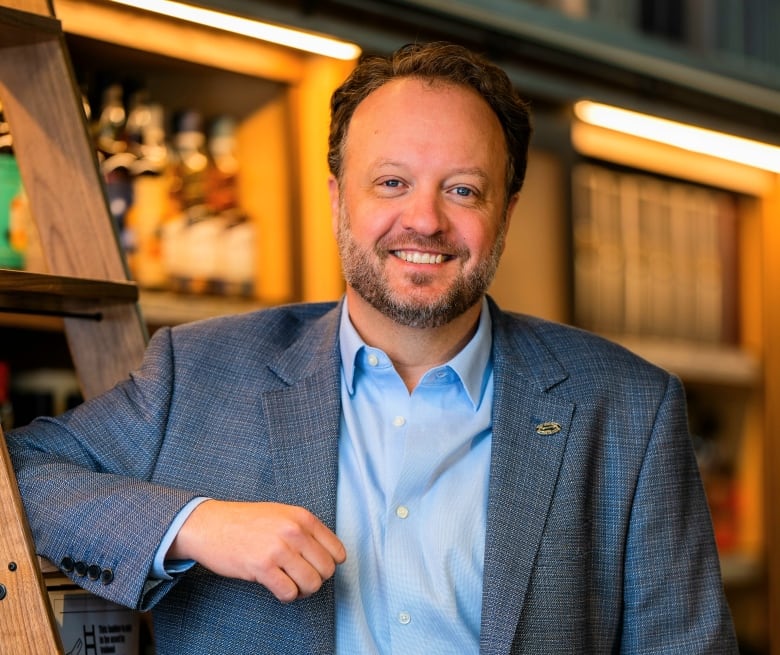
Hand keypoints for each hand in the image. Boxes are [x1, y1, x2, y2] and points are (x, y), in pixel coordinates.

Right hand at [168, 499, 345, 602]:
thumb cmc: (245, 521)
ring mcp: (278, 549)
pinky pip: (289, 593)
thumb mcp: (282, 514)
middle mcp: (294, 531)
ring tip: (289, 584)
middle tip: (300, 578)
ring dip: (302, 590)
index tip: (316, 567)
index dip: (329, 564)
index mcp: (302, 517)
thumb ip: (305, 530)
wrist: (209, 524)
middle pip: (327, 570)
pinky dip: (286, 596)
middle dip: (316, 579)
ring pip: (311, 584)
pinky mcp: (262, 567)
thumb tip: (327, 555)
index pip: (337, 551)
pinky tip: (276, 587)